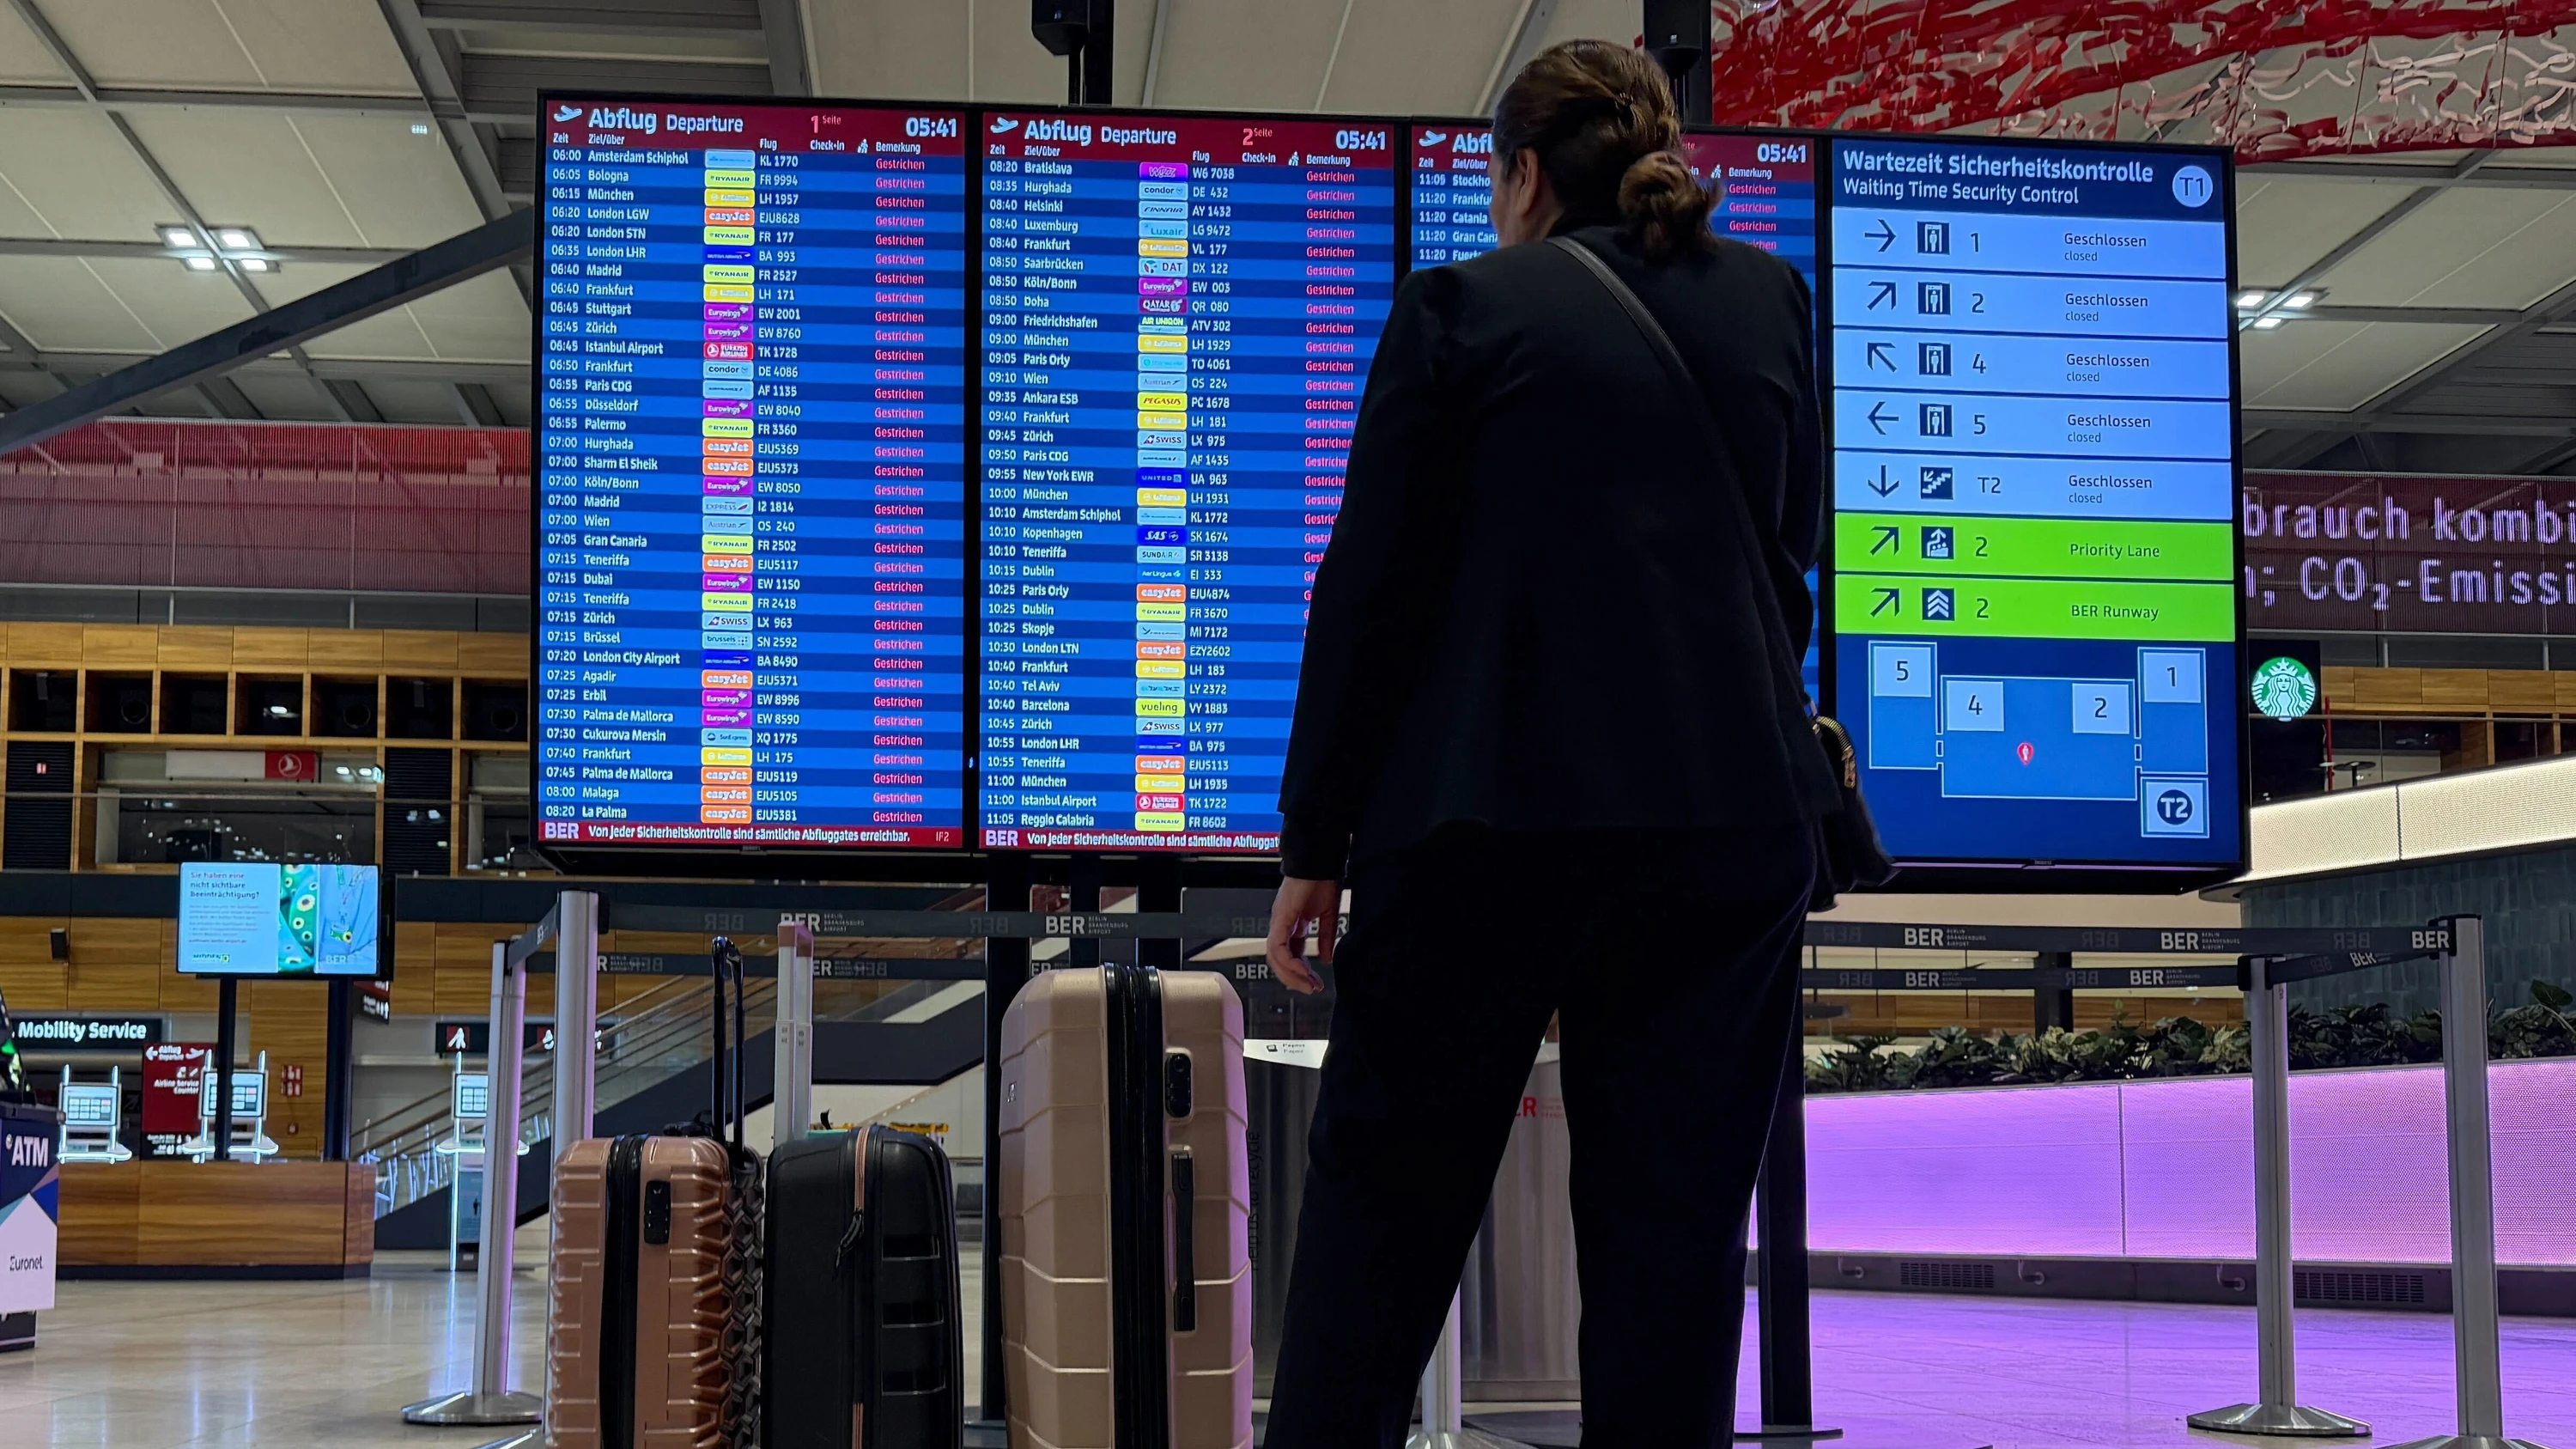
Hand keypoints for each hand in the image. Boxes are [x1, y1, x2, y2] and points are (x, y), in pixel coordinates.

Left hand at [1266, 876, 1339, 994]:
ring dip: (1292, 975)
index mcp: (1292, 923)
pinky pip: (1279, 948)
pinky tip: (1304, 970)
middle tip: (1310, 989)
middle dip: (1295, 979)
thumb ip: (1325, 938)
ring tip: (1308, 984)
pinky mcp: (1280, 918)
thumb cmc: (1323, 879)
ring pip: (1275, 958)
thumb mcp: (1328, 915)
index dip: (1302, 971)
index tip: (1316, 983)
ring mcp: (1279, 921)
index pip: (1290, 955)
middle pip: (1278, 961)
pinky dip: (1290, 963)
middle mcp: (1281, 924)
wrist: (1320, 860)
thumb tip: (1325, 960)